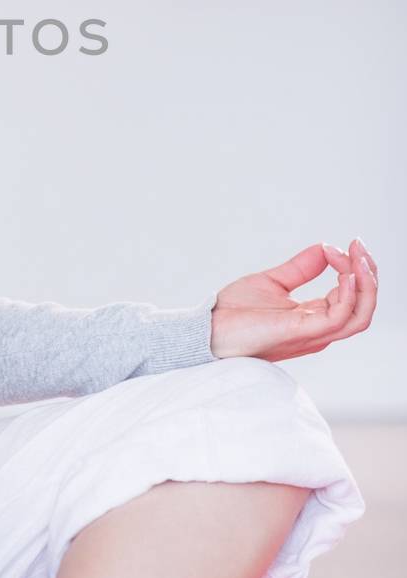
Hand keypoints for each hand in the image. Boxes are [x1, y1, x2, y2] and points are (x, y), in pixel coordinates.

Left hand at [210, 237, 376, 362]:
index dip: (355, 269)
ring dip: (366, 283)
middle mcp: (319, 329)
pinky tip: (343, 272)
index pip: (352, 298)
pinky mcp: (301, 331)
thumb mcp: (273, 281)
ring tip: (358, 256)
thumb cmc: (234, 313)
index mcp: (314, 317)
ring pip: (360, 315)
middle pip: (363, 307)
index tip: (344, 245)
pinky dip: (348, 293)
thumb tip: (326, 247)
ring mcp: (312, 332)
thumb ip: (301, 268)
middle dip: (369, 275)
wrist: (208, 329)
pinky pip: (339, 316)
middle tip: (360, 247)